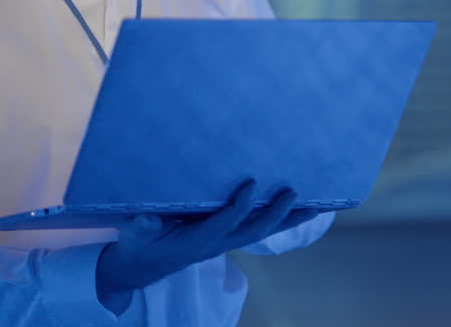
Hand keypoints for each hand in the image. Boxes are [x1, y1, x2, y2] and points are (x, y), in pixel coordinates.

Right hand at [95, 180, 316, 307]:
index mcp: (197, 240)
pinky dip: (277, 218)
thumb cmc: (139, 247)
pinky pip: (256, 226)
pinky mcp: (226, 236)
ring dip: (288, 219)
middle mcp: (217, 242)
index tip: (251, 183)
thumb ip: (141, 229)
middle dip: (276, 215)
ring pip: (261, 230)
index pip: (224, 224)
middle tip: (295, 194)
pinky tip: (294, 206)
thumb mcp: (134, 238)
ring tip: (315, 205)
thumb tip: (148, 220)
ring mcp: (224, 241)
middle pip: (254, 230)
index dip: (239, 206)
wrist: (142, 267)